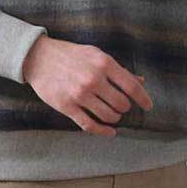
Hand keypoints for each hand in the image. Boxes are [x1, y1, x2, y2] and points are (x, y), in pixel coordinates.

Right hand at [25, 36, 151, 135]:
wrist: (38, 57)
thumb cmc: (71, 55)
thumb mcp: (97, 55)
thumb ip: (118, 70)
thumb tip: (141, 81)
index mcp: (104, 64)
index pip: (132, 87)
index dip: (143, 99)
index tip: (148, 106)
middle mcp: (93, 79)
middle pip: (122, 104)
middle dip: (124, 107)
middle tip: (120, 106)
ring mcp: (79, 94)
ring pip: (109, 116)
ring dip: (114, 118)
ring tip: (112, 113)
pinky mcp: (66, 106)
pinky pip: (90, 125)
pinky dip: (103, 131)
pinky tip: (110, 132)